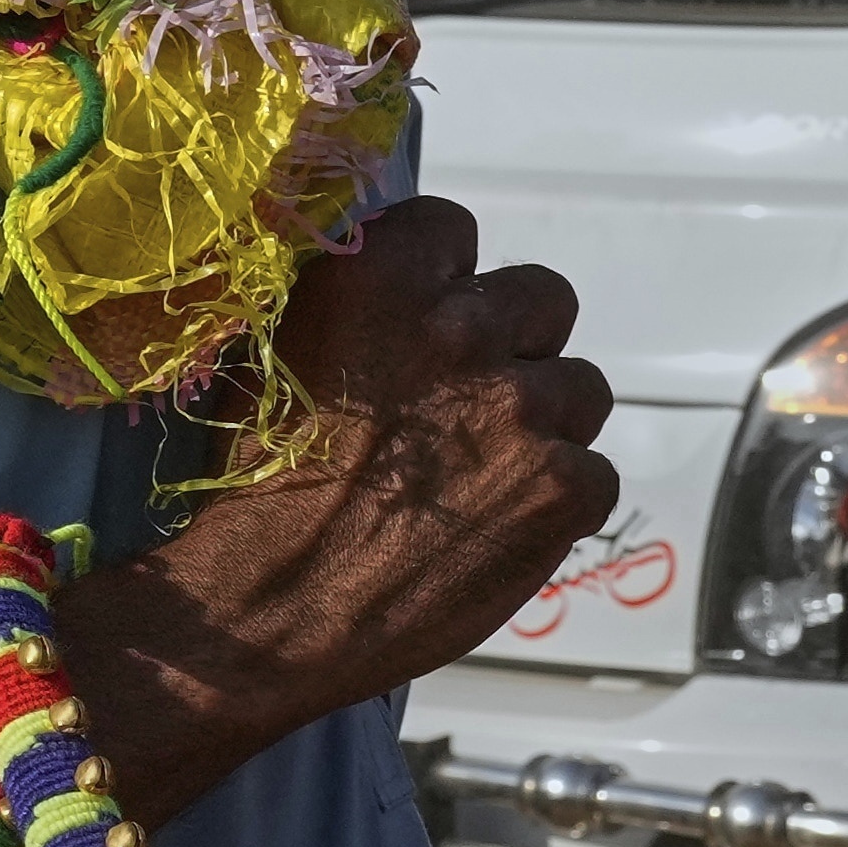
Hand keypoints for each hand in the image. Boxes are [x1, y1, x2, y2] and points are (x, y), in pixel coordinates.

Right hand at [54, 197, 619, 825]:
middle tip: (467, 410)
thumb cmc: (253, 488)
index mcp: (383, 276)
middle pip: (543, 299)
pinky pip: (594, 475)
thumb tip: (410, 289)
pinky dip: (557, 504)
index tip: (426, 333)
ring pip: (580, 389)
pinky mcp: (563, 487)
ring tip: (482, 480)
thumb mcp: (276, 353)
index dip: (446, 287)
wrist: (263, 614)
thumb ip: (359, 307)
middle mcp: (462, 327)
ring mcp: (522, 407)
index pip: (458, 232)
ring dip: (545, 426)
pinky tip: (498, 530)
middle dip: (514, 346)